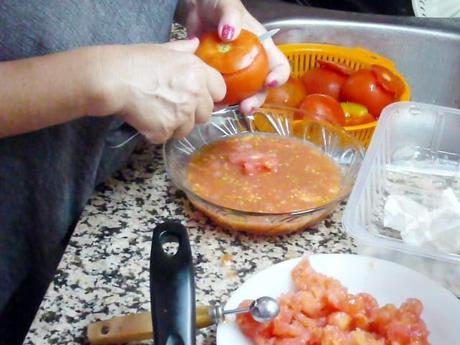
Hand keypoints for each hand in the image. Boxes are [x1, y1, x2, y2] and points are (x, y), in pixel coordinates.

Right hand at [90, 39, 225, 143]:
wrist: (112, 79)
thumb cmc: (134, 61)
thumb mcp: (162, 49)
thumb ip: (183, 49)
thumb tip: (195, 44)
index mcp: (198, 71)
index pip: (220, 90)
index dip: (210, 95)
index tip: (198, 98)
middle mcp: (195, 93)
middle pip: (206, 114)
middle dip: (192, 114)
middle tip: (172, 106)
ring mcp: (182, 114)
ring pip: (187, 129)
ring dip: (174, 125)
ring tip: (156, 112)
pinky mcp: (166, 130)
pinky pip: (166, 137)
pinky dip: (156, 133)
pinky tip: (144, 119)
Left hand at [177, 0, 289, 112]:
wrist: (195, 9)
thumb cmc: (218, 4)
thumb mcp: (228, 6)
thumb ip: (231, 17)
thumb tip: (230, 33)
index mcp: (262, 48)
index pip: (279, 66)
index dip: (279, 77)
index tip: (270, 83)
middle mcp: (252, 63)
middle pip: (261, 87)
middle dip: (256, 99)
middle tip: (246, 107)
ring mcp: (235, 72)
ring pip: (242, 94)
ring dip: (237, 104)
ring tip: (226, 109)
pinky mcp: (219, 76)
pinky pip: (222, 92)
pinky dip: (217, 99)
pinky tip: (210, 102)